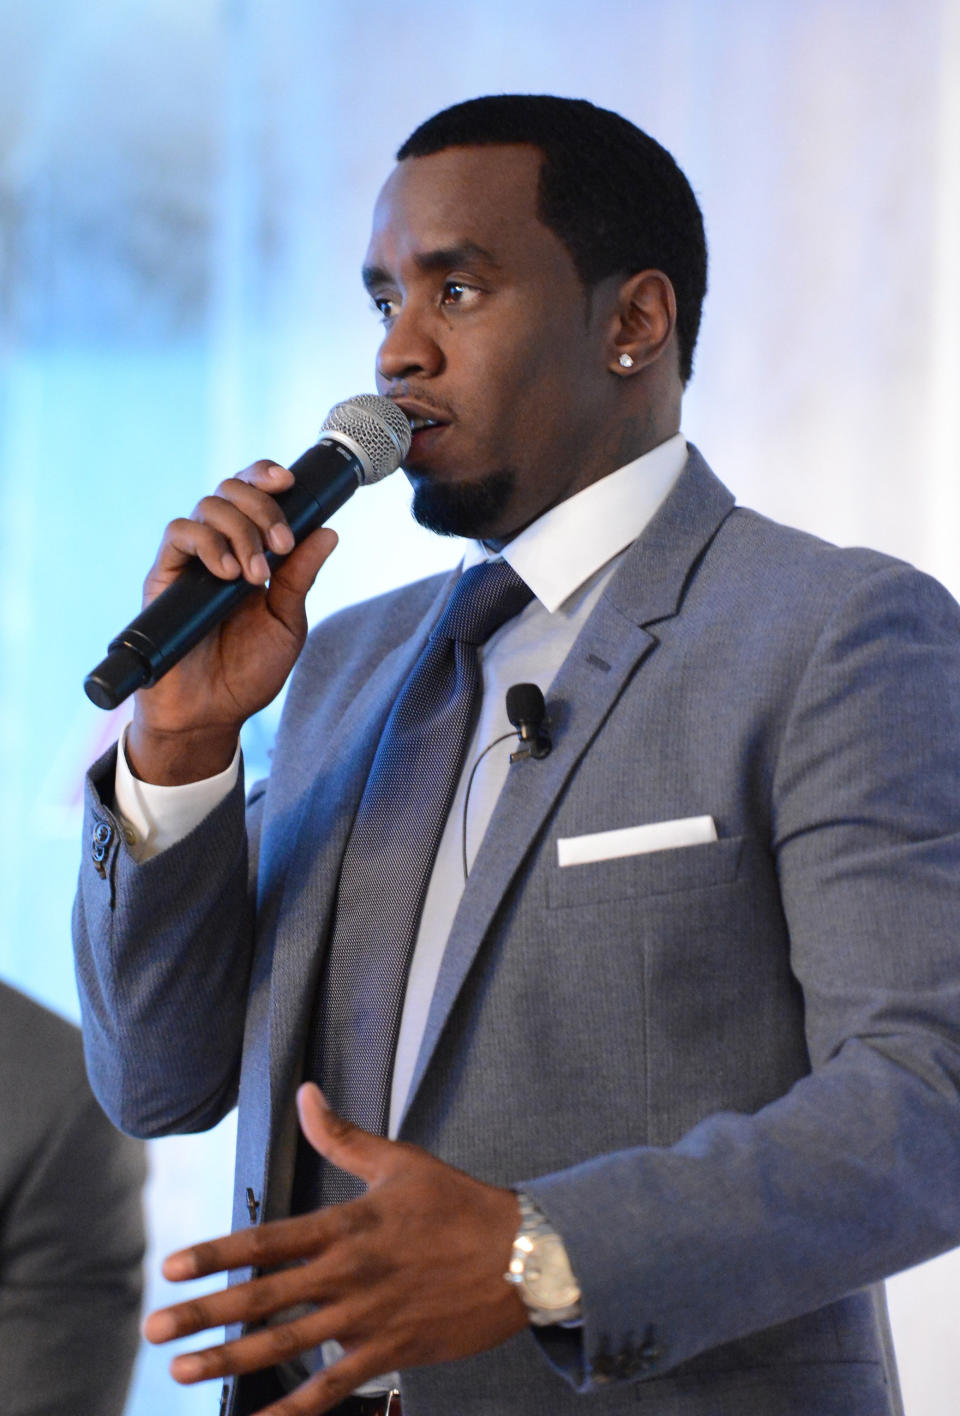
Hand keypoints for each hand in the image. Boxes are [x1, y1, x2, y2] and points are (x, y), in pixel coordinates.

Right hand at [126, 462, 337, 782]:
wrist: (211, 713)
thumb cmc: (248, 672)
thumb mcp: (288, 622)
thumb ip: (302, 577)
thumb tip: (329, 532)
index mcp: (252, 552)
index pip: (254, 494)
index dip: (267, 476)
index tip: (290, 482)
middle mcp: (220, 548)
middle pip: (231, 490)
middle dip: (263, 508)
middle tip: (282, 546)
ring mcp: (191, 561)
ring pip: (207, 506)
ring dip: (240, 531)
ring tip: (255, 576)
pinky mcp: (164, 577)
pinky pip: (178, 534)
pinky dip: (207, 543)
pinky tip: (228, 573)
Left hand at [143, 1084, 527, 1413]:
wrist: (522, 1255)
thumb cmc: (459, 1202)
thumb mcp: (400, 1161)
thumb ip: (343, 1136)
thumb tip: (304, 1094)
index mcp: (348, 1224)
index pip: (269, 1239)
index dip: (217, 1253)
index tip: (173, 1267)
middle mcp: (350, 1273)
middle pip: (264, 1297)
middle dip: (205, 1314)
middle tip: (155, 1327)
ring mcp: (368, 1318)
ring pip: (287, 1345)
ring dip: (231, 1360)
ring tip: (183, 1371)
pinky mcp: (390, 1353)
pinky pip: (332, 1390)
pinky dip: (292, 1412)